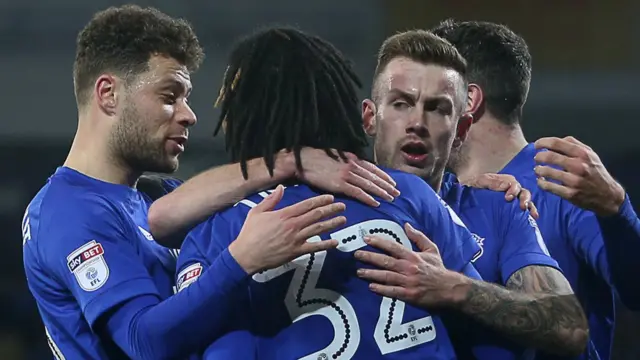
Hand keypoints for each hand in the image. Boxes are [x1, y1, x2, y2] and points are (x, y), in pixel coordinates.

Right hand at [229, 185, 345, 273]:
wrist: (246, 255)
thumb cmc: (250, 233)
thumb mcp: (257, 212)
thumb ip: (271, 199)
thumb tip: (281, 187)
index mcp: (284, 214)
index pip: (306, 205)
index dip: (320, 200)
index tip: (330, 198)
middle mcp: (293, 225)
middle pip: (316, 215)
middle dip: (331, 210)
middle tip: (342, 206)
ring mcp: (296, 239)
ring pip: (318, 229)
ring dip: (332, 224)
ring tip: (343, 219)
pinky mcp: (296, 252)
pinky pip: (314, 247)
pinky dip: (326, 245)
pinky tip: (335, 242)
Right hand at [287, 148, 400, 206]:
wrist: (302, 161)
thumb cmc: (315, 158)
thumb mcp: (335, 155)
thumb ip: (347, 160)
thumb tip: (354, 164)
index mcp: (351, 158)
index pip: (373, 168)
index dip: (384, 176)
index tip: (392, 182)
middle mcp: (352, 166)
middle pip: (374, 177)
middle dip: (387, 185)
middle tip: (397, 193)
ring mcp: (347, 175)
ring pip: (369, 185)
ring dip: (382, 192)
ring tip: (390, 198)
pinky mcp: (340, 185)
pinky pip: (358, 193)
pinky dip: (368, 198)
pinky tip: (376, 203)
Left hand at [354, 223, 467, 308]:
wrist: (450, 289)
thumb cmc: (438, 269)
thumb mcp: (431, 249)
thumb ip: (418, 237)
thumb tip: (407, 225)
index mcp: (412, 256)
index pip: (392, 246)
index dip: (378, 242)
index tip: (366, 238)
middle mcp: (408, 268)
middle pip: (385, 261)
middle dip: (369, 257)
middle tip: (356, 254)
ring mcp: (408, 282)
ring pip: (386, 276)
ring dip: (371, 273)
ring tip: (359, 271)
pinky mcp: (409, 295)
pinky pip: (392, 291)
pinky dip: (381, 289)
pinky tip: (371, 287)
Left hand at [462, 173, 538, 218]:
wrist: (466, 195)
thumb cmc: (473, 186)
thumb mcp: (480, 181)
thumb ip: (492, 182)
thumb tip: (507, 185)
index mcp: (504, 181)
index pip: (513, 184)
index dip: (513, 190)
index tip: (508, 198)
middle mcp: (511, 189)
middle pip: (522, 192)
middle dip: (524, 198)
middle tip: (522, 206)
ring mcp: (512, 199)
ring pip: (525, 200)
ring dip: (529, 205)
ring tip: (531, 213)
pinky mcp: (511, 208)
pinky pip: (523, 209)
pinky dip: (530, 212)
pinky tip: (533, 218)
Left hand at [534, 136, 624, 215]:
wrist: (608, 195)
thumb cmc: (596, 172)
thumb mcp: (590, 155)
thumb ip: (575, 145)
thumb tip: (558, 140)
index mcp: (582, 154)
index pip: (557, 143)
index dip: (543, 142)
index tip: (537, 145)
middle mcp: (578, 166)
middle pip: (549, 156)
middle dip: (538, 157)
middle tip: (536, 158)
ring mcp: (574, 181)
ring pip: (547, 172)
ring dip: (538, 170)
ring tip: (538, 170)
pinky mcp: (570, 194)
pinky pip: (549, 186)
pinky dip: (541, 183)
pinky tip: (541, 181)